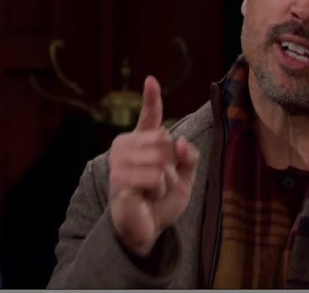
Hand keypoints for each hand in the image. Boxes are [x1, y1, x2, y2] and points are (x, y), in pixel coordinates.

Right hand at [108, 75, 199, 256]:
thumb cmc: (161, 200)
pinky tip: (147, 197)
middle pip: (165, 139)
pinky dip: (159, 189)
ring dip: (166, 180)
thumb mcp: (184, 177)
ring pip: (161, 158)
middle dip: (172, 165)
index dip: (151, 98)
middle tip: (160, 182)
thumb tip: (181, 140)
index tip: (151, 80)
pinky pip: (155, 175)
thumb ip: (189, 157)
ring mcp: (120, 161)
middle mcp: (126, 146)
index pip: (149, 116)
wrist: (147, 229)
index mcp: (142, 142)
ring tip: (153, 191)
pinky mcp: (119, 178)